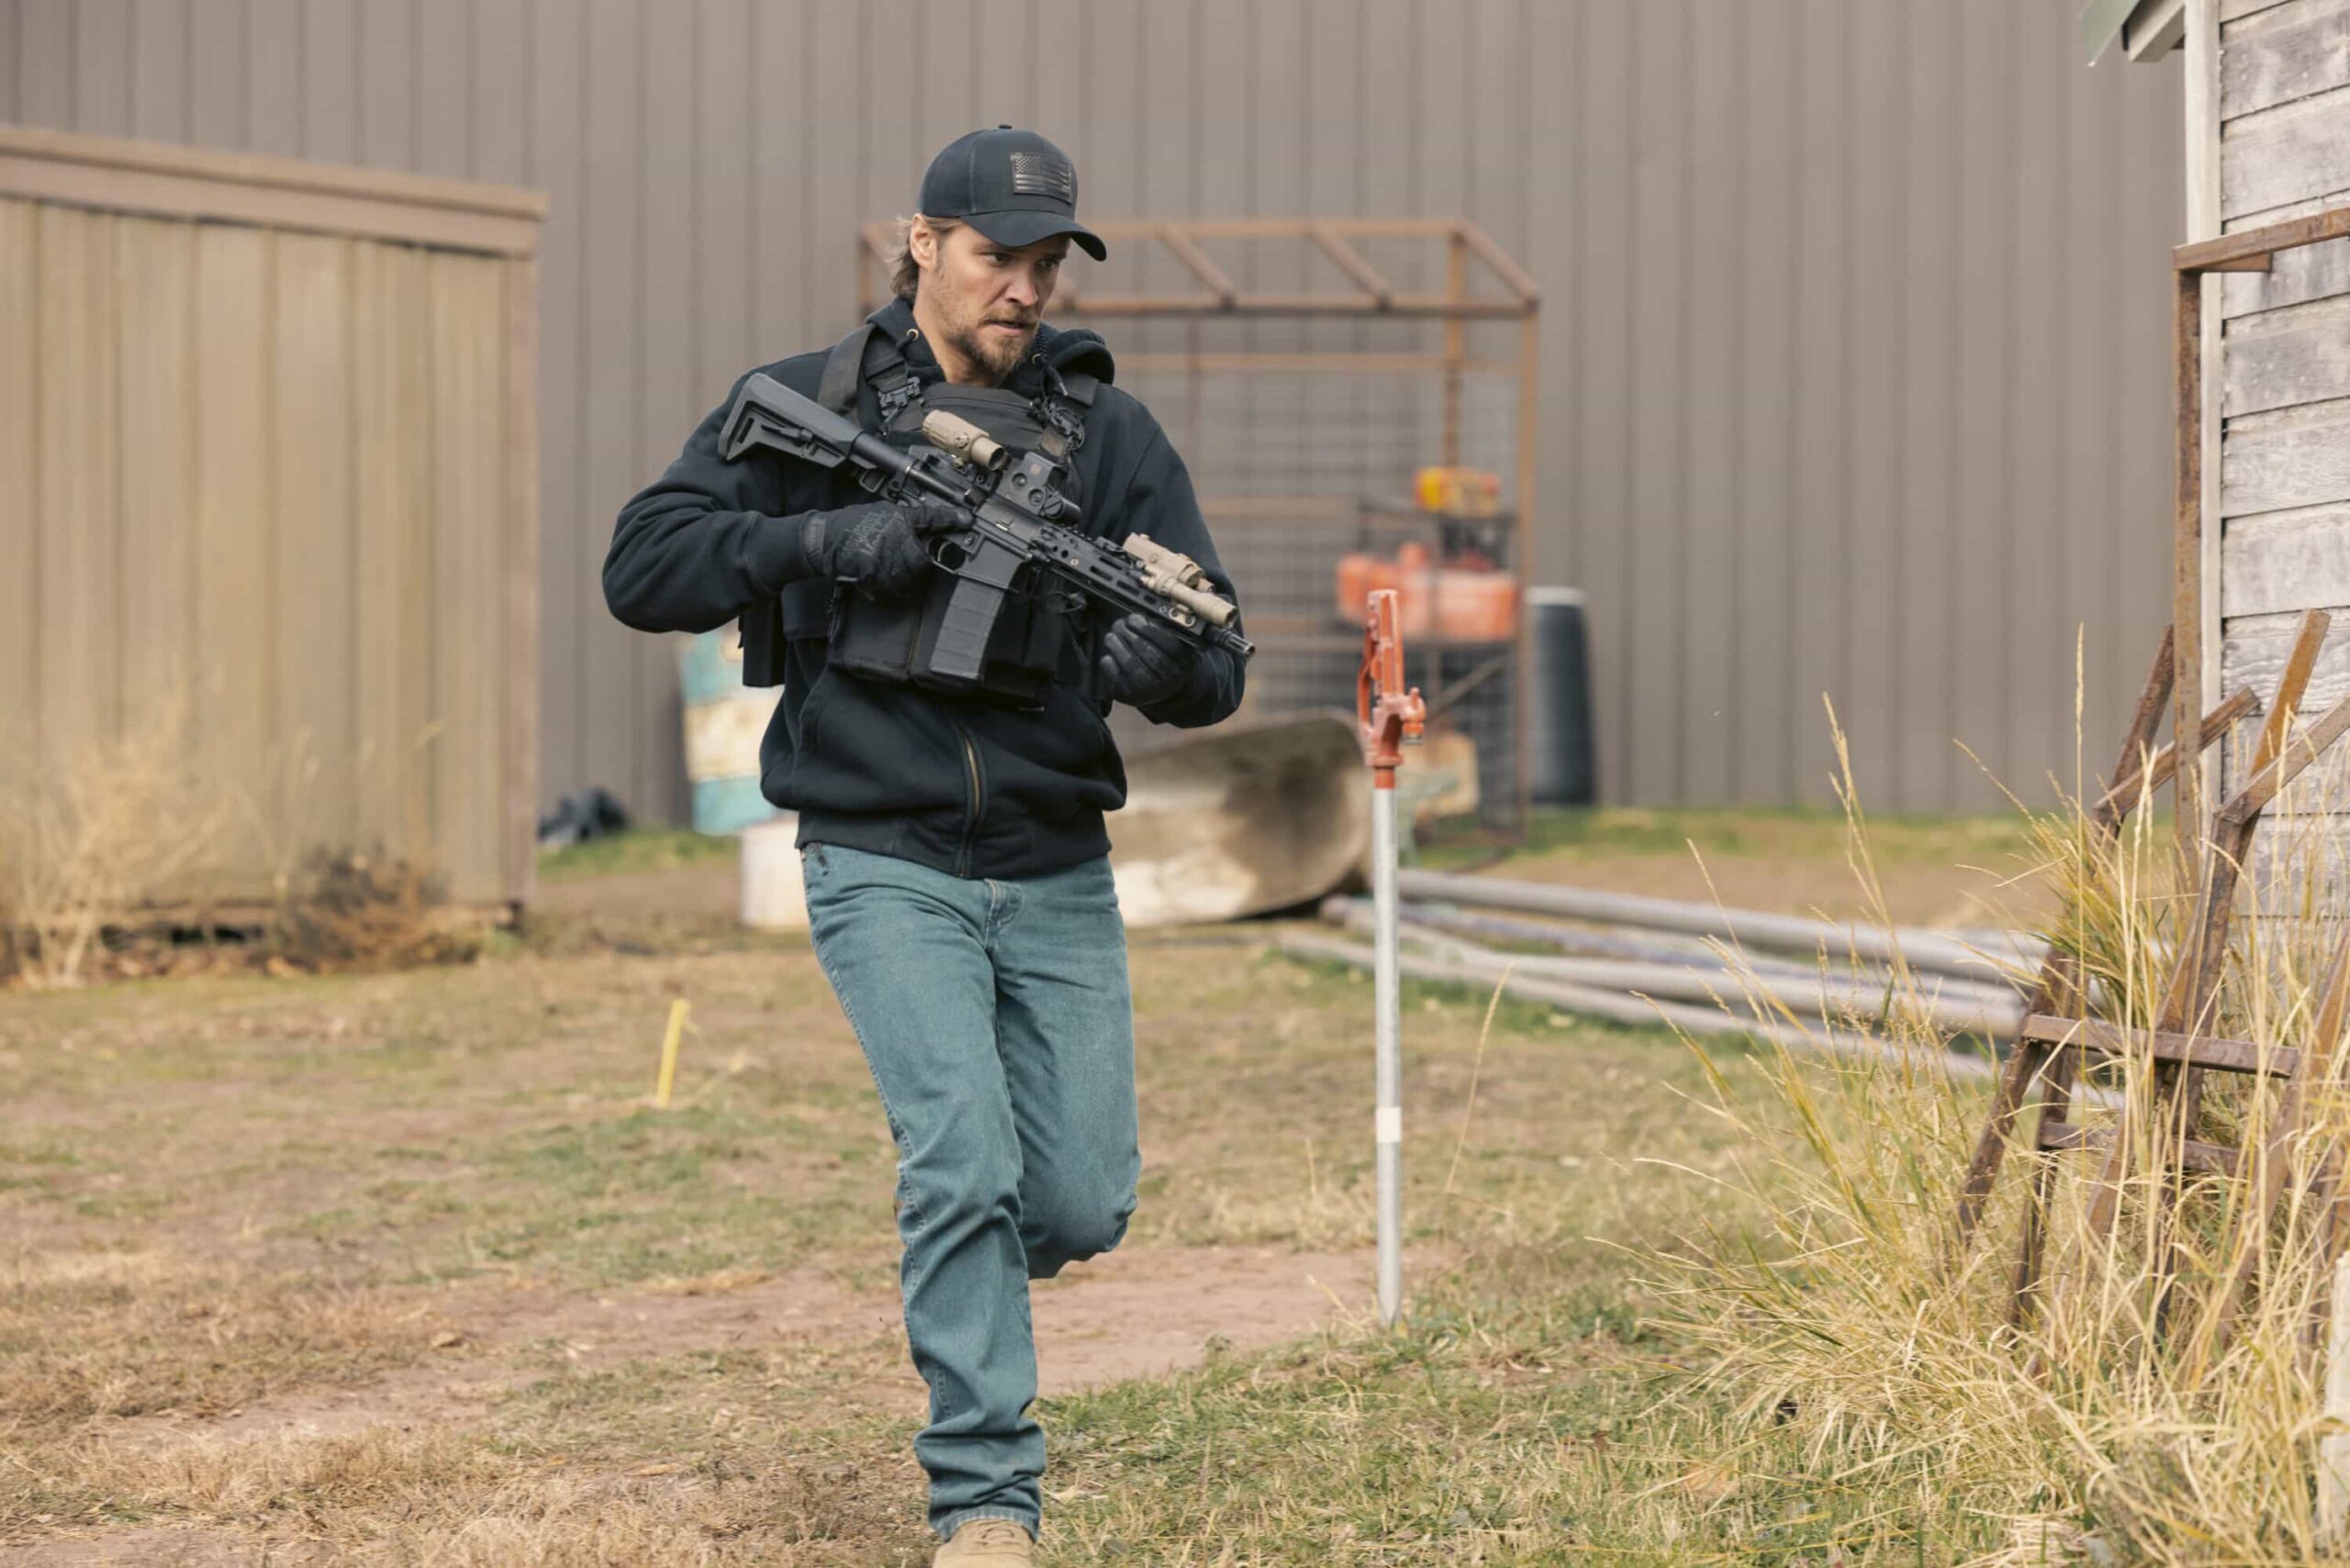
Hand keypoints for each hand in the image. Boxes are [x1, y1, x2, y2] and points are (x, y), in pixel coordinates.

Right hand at [815, 500, 965, 601]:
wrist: (827, 540)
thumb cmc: (853, 522)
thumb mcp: (884, 511)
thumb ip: (910, 517)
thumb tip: (931, 519)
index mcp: (901, 523)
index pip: (932, 519)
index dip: (951, 519)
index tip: (967, 519)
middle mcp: (899, 543)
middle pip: (925, 558)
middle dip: (921, 559)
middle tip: (906, 556)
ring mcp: (890, 563)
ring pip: (913, 576)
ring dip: (908, 575)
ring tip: (891, 565)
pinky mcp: (880, 580)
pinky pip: (897, 588)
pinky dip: (894, 585)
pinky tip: (884, 576)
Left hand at [1097, 612, 1202, 707]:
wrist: (1167, 689)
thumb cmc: (1170, 660)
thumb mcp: (1178, 644)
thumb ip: (1168, 629)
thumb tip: (1147, 608)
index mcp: (1184, 663)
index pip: (1169, 644)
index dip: (1148, 630)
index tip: (1134, 619)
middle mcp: (1169, 680)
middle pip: (1147, 654)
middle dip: (1129, 635)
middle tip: (1119, 624)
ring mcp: (1150, 691)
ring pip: (1131, 666)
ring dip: (1117, 646)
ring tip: (1111, 635)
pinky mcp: (1131, 697)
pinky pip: (1117, 679)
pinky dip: (1110, 665)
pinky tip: (1109, 654)